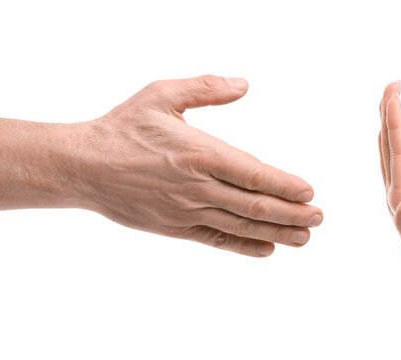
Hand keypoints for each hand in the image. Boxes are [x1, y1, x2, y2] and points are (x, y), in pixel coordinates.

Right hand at [70, 75, 322, 256]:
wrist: (82, 166)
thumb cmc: (122, 127)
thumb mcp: (162, 95)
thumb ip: (206, 88)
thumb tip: (243, 84)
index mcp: (199, 152)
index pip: (254, 173)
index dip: (285, 186)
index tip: (309, 192)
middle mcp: (197, 186)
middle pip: (255, 204)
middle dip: (291, 214)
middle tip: (318, 219)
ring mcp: (186, 211)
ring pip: (240, 226)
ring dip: (276, 233)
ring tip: (303, 238)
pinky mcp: (174, 228)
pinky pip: (216, 240)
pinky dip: (243, 246)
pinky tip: (265, 250)